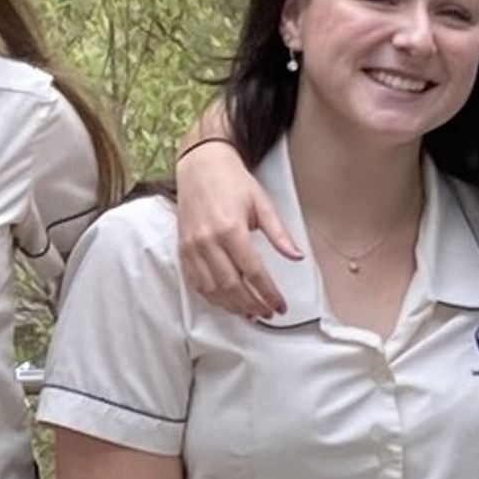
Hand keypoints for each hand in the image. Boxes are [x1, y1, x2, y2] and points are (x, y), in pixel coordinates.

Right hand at [176, 141, 301, 319]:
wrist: (200, 166)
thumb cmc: (232, 181)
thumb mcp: (263, 203)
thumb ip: (279, 233)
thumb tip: (296, 256)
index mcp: (230, 229)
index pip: (253, 272)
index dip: (268, 293)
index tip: (279, 304)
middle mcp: (208, 241)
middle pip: (231, 285)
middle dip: (252, 304)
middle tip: (267, 312)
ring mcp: (192, 247)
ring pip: (212, 288)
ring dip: (232, 305)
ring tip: (250, 312)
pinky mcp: (183, 249)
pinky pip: (196, 282)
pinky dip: (212, 296)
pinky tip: (226, 301)